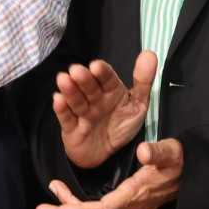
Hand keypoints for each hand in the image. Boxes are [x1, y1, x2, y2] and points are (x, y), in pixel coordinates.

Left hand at [35, 137, 183, 208]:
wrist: (190, 177)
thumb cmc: (178, 163)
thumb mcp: (171, 152)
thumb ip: (158, 151)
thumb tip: (143, 150)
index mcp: (135, 194)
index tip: (60, 208)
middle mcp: (128, 208)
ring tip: (47, 204)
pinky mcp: (123, 207)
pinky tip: (65, 199)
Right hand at [53, 52, 155, 168]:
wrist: (104, 154)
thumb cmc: (119, 126)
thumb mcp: (138, 106)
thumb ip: (144, 82)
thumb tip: (150, 54)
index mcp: (110, 90)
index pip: (106, 78)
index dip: (102, 72)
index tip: (96, 66)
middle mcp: (94, 99)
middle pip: (89, 87)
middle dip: (83, 79)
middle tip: (77, 71)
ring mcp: (82, 113)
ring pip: (76, 100)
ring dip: (70, 90)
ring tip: (63, 79)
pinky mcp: (71, 128)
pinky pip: (66, 118)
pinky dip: (61, 109)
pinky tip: (58, 99)